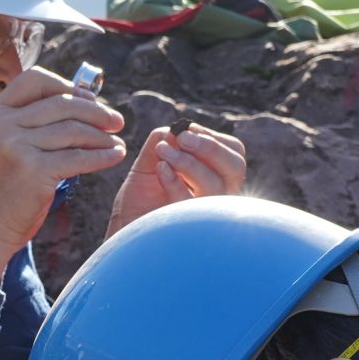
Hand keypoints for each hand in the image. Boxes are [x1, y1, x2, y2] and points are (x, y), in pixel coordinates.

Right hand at [0, 70, 127, 286]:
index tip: (90, 100)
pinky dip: (102, 156)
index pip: (35, 80)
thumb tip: (78, 102)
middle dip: (96, 111)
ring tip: (116, 143)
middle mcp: (1, 124)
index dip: (67, 86)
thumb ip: (25, 124)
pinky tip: (114, 157)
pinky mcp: (33, 171)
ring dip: (102, 136)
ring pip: (73, 130)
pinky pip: (78, 157)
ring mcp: (15, 146)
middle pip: (61, 103)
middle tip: (117, 122)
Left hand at [106, 121, 247, 237]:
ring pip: (214, 185)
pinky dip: (174, 182)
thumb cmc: (139, 198)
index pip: (233, 153)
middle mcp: (217, 197)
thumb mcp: (150, 162)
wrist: (123, 229)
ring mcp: (204, 215)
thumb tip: (178, 130)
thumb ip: (165, 141)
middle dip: (209, 147)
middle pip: (235, 167)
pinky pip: (188, 203)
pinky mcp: (186, 229)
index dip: (211, 137)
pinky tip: (160, 171)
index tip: (185, 130)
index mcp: (216, 178)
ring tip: (162, 152)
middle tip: (182, 138)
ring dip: (188, 162)